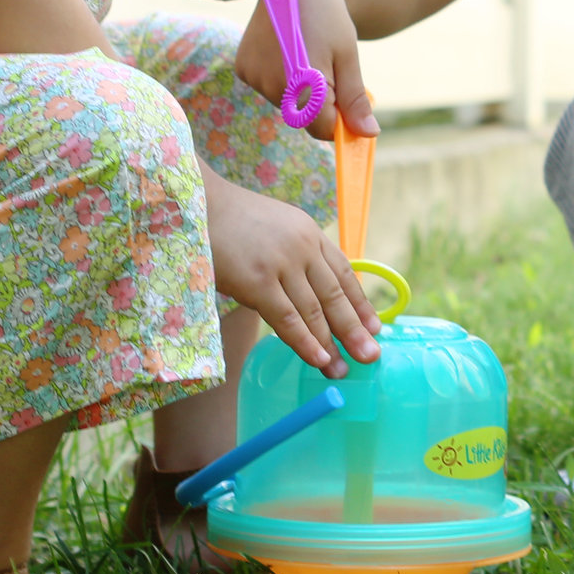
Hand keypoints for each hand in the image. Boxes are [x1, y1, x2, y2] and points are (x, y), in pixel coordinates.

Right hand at [202, 171, 380, 374]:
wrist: (197, 204)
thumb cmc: (231, 222)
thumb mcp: (276, 228)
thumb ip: (297, 255)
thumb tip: (312, 297)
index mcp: (310, 233)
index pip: (344, 273)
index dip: (361, 303)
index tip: (375, 327)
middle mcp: (303, 247)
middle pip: (336, 296)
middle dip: (356, 329)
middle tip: (370, 356)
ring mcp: (282, 264)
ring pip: (314, 312)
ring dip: (331, 344)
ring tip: (343, 370)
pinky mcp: (258, 282)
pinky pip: (288, 319)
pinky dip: (305, 343)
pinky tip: (319, 360)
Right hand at [236, 0, 375, 140]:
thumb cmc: (330, 16)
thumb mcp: (348, 56)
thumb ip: (354, 99)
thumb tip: (368, 134)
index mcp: (299, 77)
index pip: (322, 127)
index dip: (341, 120)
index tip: (353, 105)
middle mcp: (268, 79)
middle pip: (303, 117)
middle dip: (322, 103)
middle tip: (329, 65)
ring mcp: (251, 74)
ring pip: (287, 105)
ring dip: (302, 92)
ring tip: (308, 53)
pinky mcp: (243, 68)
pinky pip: (271, 91)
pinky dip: (285, 82)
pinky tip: (289, 53)